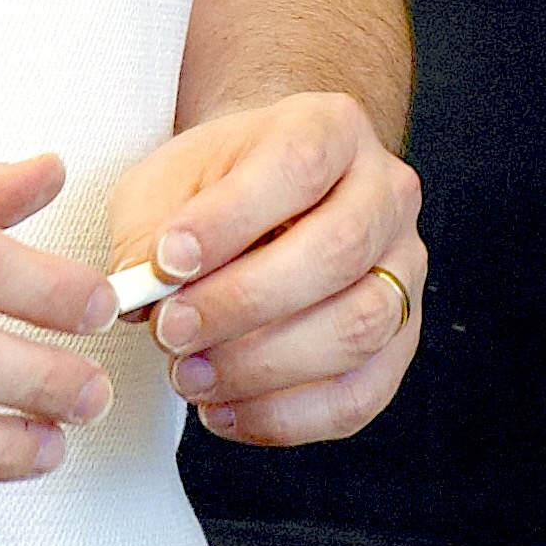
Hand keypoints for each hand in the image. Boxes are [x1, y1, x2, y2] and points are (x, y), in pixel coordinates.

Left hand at [108, 93, 422, 445]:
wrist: (269, 196)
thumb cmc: (218, 186)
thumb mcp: (168, 180)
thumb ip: (148, 228)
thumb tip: (141, 292)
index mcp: (332, 130)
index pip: (298, 167)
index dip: (230, 220)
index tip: (166, 261)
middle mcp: (385, 192)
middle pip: (338, 250)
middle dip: (243, 304)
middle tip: (171, 331)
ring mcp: (404, 267)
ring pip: (360, 326)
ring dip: (263, 366)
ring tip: (189, 375)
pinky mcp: (400, 338)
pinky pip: (361, 393)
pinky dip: (286, 415)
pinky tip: (224, 410)